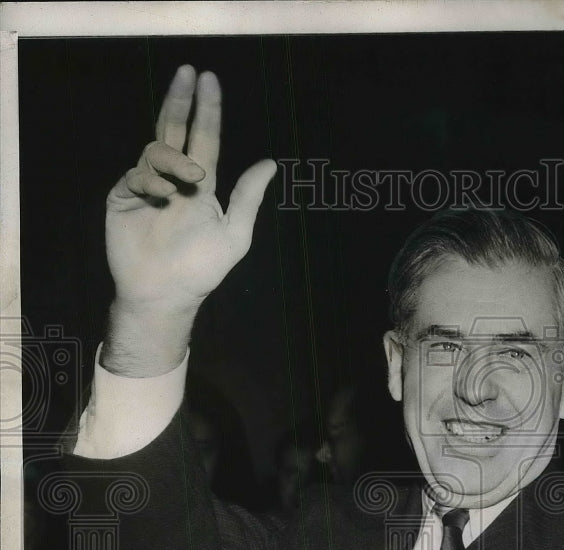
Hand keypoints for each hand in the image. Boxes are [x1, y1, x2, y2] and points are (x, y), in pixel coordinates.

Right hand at [103, 65, 275, 374]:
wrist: (166, 293)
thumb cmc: (202, 268)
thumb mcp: (235, 233)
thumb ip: (248, 196)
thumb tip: (270, 162)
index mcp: (199, 184)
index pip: (203, 138)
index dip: (207, 110)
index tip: (209, 80)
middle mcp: (172, 179)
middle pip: (173, 129)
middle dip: (181, 100)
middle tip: (188, 73)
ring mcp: (145, 186)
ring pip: (156, 149)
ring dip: (175, 156)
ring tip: (193, 177)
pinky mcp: (122, 197)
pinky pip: (136, 174)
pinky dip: (152, 179)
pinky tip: (163, 196)